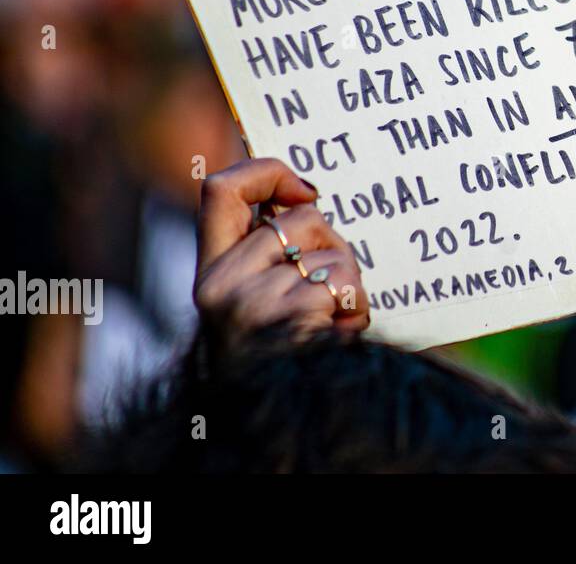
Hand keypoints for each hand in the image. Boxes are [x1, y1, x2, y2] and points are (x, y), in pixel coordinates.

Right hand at [194, 158, 368, 350]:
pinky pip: (343, 283)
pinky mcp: (288, 317)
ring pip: (332, 251)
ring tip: (334, 316)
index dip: (265, 170)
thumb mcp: (263, 293)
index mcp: (210, 271)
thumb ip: (270, 248)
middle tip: (332, 283)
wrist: (287, 413)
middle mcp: (219, 285)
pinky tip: (341, 331)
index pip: (218, 189)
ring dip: (350, 281)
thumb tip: (304, 193)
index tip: (305, 189)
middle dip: (335, 242)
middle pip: (301, 217)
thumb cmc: (288, 347)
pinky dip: (356, 305)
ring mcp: (251, 303)